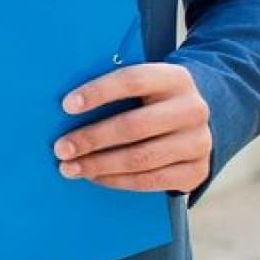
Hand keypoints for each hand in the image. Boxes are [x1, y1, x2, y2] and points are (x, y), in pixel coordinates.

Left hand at [55, 61, 211, 193]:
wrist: (197, 122)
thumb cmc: (153, 100)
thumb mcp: (144, 85)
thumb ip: (114, 90)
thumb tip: (67, 107)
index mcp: (174, 79)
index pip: (132, 81)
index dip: (98, 93)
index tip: (66, 106)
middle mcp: (192, 109)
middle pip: (134, 126)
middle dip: (91, 139)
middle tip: (61, 149)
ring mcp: (198, 142)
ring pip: (141, 158)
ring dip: (99, 165)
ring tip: (70, 167)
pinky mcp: (197, 171)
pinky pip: (151, 181)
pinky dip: (118, 181)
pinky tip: (95, 177)